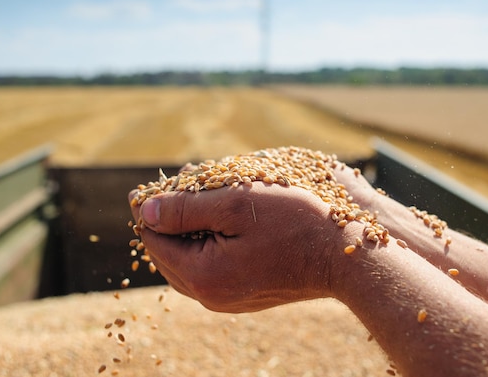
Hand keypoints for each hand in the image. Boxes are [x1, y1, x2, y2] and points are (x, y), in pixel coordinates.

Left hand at [129, 182, 350, 312]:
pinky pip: (209, 271)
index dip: (147, 211)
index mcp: (204, 275)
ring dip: (184, 234)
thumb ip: (185, 208)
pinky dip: (203, 246)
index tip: (142, 188)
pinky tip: (214, 225)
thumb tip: (145, 212)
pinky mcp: (245, 296)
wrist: (344, 255)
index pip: (154, 240)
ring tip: (189, 203)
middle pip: (166, 255)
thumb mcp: (236, 203)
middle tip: (166, 191)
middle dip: (164, 222)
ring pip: (187, 264)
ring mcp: (229, 300)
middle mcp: (211, 296)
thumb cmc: (295, 222)